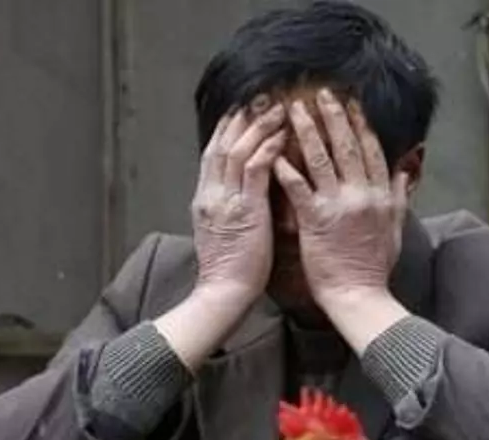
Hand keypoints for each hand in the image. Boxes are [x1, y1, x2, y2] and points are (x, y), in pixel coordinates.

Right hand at [190, 103, 287, 303]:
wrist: (223, 294)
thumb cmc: (230, 270)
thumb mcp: (222, 231)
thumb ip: (229, 207)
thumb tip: (242, 193)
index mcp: (205, 198)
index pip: (214, 153)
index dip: (228, 129)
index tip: (242, 110)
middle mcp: (211, 193)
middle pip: (223, 143)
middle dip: (242, 117)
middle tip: (261, 95)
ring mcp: (226, 200)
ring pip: (238, 150)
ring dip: (259, 126)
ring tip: (278, 107)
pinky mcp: (245, 210)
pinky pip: (255, 169)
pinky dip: (268, 149)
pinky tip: (283, 135)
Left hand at [273, 89, 410, 313]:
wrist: (359, 297)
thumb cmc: (374, 268)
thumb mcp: (396, 229)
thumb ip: (399, 197)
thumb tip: (405, 171)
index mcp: (380, 195)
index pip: (371, 150)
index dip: (360, 123)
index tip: (351, 102)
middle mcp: (361, 195)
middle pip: (347, 146)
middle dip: (333, 116)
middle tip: (320, 93)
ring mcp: (338, 206)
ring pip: (322, 160)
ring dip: (308, 131)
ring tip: (294, 110)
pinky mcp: (316, 220)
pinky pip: (299, 188)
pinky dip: (287, 169)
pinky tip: (275, 153)